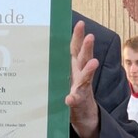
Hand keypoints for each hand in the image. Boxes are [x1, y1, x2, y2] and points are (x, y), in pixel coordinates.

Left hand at [65, 19, 99, 137]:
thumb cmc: (70, 89)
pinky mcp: (78, 102)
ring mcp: (81, 88)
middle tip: (90, 37)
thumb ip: (59, 61)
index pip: (76, 48)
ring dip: (89, 70)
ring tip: (94, 63)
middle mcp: (80, 74)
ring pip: (86, 77)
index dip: (78, 36)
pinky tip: (69, 98)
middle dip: (87, 48)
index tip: (81, 24)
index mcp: (75, 66)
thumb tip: (43, 44)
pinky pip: (75, 100)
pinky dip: (72, 99)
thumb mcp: (64, 74)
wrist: (83, 113)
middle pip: (84, 58)